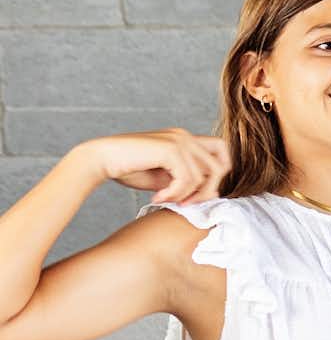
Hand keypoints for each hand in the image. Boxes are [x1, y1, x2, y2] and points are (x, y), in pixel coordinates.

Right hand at [78, 129, 230, 205]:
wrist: (100, 159)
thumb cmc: (129, 169)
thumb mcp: (166, 177)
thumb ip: (188, 181)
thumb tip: (212, 194)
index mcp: (185, 139)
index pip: (222, 154)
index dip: (216, 177)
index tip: (195, 195)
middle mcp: (185, 136)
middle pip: (221, 166)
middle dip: (208, 190)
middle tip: (185, 203)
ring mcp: (179, 140)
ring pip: (205, 176)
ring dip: (187, 195)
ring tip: (166, 199)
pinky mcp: (170, 149)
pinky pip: (188, 179)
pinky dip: (175, 194)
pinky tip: (157, 197)